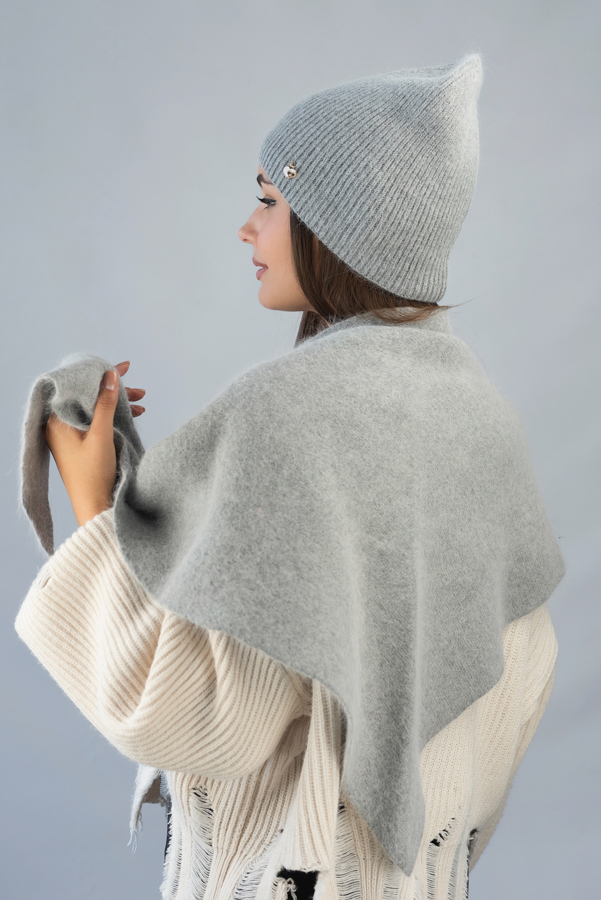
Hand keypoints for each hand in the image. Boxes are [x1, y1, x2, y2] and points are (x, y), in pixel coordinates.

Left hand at [44, 360, 145, 527]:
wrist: (95, 506)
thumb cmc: (92, 474)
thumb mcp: (101, 434)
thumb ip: (105, 403)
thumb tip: (110, 375)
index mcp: (56, 421)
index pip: (77, 387)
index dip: (99, 374)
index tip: (122, 368)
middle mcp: (60, 425)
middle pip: (87, 396)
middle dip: (113, 390)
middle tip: (137, 388)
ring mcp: (71, 435)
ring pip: (95, 408)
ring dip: (117, 403)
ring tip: (141, 401)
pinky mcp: (82, 444)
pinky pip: (97, 421)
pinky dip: (114, 416)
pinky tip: (133, 415)